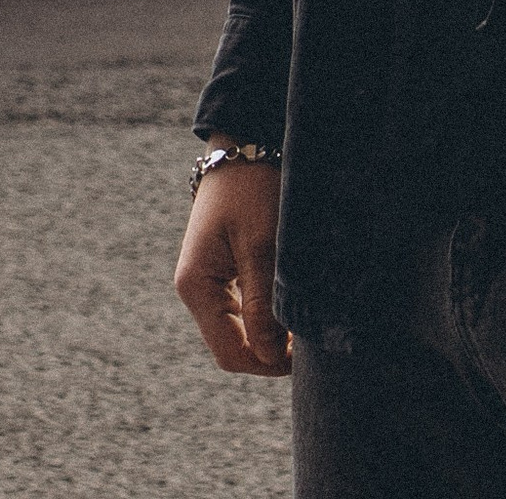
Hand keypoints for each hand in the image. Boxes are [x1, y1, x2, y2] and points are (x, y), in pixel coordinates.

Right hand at [174, 157, 289, 376]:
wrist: (245, 142)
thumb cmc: (252, 189)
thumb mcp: (261, 246)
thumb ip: (263, 304)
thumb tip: (270, 357)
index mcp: (196, 286)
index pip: (231, 353)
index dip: (268, 364)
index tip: (305, 357)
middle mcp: (195, 289)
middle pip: (234, 346)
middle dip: (271, 353)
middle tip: (310, 345)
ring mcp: (207, 280)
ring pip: (240, 330)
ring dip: (270, 335)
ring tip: (304, 327)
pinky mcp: (222, 269)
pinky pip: (243, 309)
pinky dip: (267, 316)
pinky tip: (291, 308)